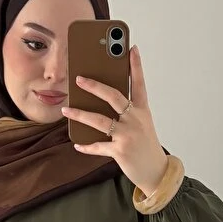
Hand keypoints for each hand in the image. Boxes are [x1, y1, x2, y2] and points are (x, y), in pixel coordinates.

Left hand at [61, 44, 168, 196]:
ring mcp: (128, 135)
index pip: (139, 84)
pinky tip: (77, 144)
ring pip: (99, 120)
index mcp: (142, 111)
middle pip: (114, 97)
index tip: (131, 48)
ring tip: (66, 110)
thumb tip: (100, 103)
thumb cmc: (146, 147)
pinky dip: (87, 146)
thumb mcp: (141, 126)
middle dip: (95, 86)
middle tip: (79, 78)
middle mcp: (135, 120)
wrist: (156, 172)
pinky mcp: (120, 151)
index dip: (136, 66)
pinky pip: (98, 146)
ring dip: (80, 115)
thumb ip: (126, 113)